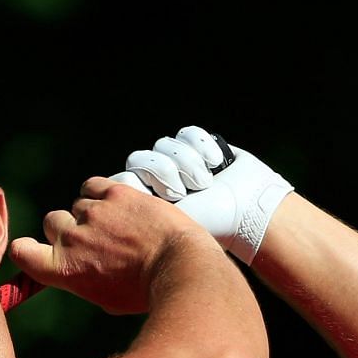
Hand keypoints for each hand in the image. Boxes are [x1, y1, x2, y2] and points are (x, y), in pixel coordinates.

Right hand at [6, 176, 207, 314]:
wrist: (180, 267)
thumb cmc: (145, 292)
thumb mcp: (104, 298)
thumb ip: (81, 278)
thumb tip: (77, 268)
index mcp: (63, 269)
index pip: (20, 250)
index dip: (28, 248)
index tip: (42, 249)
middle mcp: (71, 237)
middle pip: (52, 221)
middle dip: (69, 228)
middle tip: (97, 240)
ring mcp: (92, 212)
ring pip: (78, 204)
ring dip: (92, 212)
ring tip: (119, 226)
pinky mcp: (114, 193)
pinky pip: (93, 186)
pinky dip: (101, 193)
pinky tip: (118, 205)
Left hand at [109, 126, 292, 265]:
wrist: (248, 213)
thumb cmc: (210, 224)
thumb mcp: (168, 223)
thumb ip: (137, 212)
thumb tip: (108, 196)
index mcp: (144, 199)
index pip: (122, 178)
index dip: (138, 183)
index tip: (160, 199)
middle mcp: (157, 178)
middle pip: (139, 157)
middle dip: (163, 173)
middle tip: (184, 192)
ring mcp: (177, 160)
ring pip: (164, 144)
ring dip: (188, 163)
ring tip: (205, 183)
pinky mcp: (198, 144)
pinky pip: (188, 133)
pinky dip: (204, 148)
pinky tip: (216, 164)